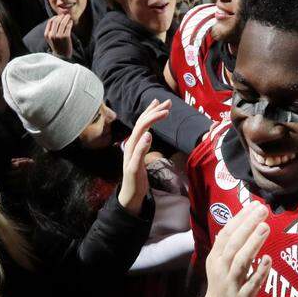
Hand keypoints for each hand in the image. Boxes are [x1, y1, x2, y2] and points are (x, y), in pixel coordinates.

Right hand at [44, 14, 74, 58]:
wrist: (62, 57)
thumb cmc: (57, 46)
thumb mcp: (51, 39)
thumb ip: (51, 30)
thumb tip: (56, 19)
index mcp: (47, 34)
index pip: (50, 21)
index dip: (55, 17)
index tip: (60, 16)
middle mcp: (52, 34)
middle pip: (56, 21)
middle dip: (62, 16)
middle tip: (66, 15)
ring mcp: (58, 36)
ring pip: (62, 23)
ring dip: (66, 18)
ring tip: (69, 17)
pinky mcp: (65, 37)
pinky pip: (68, 26)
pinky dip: (70, 23)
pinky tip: (71, 22)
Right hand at [117, 99, 170, 213]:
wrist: (130, 194)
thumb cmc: (137, 176)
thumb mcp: (142, 157)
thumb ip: (144, 145)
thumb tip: (148, 133)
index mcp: (134, 143)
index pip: (142, 122)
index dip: (151, 111)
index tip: (163, 101)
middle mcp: (130, 146)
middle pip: (141, 124)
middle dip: (154, 112)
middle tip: (167, 103)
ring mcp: (130, 156)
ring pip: (139, 134)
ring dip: (150, 122)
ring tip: (163, 112)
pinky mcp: (133, 167)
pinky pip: (137, 154)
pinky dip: (142, 144)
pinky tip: (148, 136)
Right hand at [196, 201, 272, 296]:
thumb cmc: (221, 284)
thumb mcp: (218, 263)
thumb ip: (227, 245)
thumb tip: (238, 223)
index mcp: (216, 257)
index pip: (226, 233)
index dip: (240, 218)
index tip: (253, 205)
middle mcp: (222, 268)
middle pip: (234, 244)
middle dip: (248, 226)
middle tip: (262, 210)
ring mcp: (232, 283)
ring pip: (241, 261)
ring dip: (253, 244)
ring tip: (265, 227)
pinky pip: (251, 283)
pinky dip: (260, 271)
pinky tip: (268, 259)